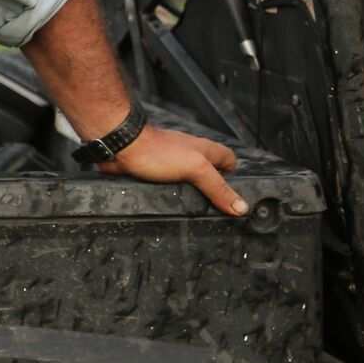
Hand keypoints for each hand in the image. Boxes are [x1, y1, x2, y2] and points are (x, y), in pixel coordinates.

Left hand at [98, 124, 246, 217]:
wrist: (122, 148)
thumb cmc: (157, 151)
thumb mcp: (196, 169)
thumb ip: (217, 187)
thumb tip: (241, 206)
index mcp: (205, 150)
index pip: (229, 160)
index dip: (234, 177)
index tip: (235, 198)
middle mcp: (191, 156)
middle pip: (210, 173)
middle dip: (212, 191)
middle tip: (216, 210)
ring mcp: (173, 164)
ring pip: (189, 182)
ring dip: (190, 196)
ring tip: (194, 213)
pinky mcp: (156, 173)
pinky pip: (170, 187)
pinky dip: (171, 197)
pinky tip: (171, 207)